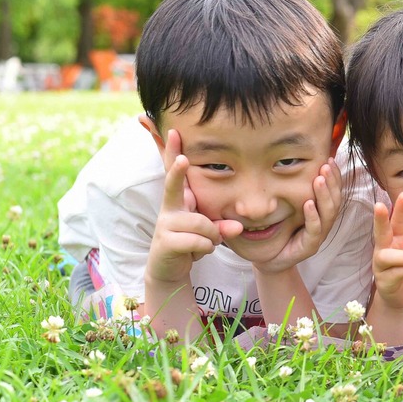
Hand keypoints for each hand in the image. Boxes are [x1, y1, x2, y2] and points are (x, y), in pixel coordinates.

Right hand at [147, 129, 242, 283]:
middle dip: (177, 170)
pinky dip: (205, 248)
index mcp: (181, 199)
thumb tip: (237, 227)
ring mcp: (166, 223)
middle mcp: (170, 207)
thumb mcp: (210, 232)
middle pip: (173, 184)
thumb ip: (223, 227)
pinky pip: (199, 241)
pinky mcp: (165, 241)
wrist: (170, 269)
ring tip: (204, 243)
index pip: (176, 171)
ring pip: (202, 224)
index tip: (174, 131)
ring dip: (211, 237)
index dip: (173, 151)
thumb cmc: (192, 242)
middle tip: (183, 158)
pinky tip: (197, 252)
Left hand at [254, 158, 343, 273]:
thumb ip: (291, 190)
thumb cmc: (277, 231)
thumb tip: (287, 163)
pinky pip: (314, 231)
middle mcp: (323, 223)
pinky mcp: (309, 248)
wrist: (267, 260)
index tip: (329, 159)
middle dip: (332, 182)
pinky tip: (308, 203)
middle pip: (335, 200)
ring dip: (324, 195)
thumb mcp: (284, 207)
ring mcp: (318, 236)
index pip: (334, 192)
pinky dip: (313, 216)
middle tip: (326, 165)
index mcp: (321, 213)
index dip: (334, 176)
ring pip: (328, 214)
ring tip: (319, 179)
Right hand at [371, 192, 402, 310]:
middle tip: (379, 205)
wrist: (402, 296)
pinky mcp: (383, 280)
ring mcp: (380, 265)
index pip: (398, 222)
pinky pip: (397, 273)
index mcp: (395, 239)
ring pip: (390, 256)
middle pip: (381, 232)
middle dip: (380, 219)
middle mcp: (384, 248)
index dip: (400, 209)